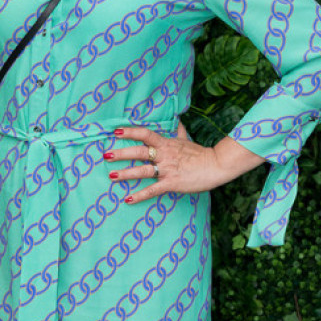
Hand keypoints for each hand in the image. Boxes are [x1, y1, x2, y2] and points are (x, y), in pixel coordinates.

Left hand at [104, 122, 230, 204]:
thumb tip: (178, 120)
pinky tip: (128, 199)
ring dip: (126, 173)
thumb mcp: (187, 140)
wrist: (215, 166)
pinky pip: (153, 190)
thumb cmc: (200, 154)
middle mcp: (164, 155)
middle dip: (121, 153)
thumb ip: (179, 131)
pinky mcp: (171, 183)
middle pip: (139, 152)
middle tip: (106, 155)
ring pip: (143, 171)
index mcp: (166, 143)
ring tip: (111, 176)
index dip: (130, 132)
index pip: (145, 134)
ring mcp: (167, 169)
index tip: (116, 132)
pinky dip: (140, 195)